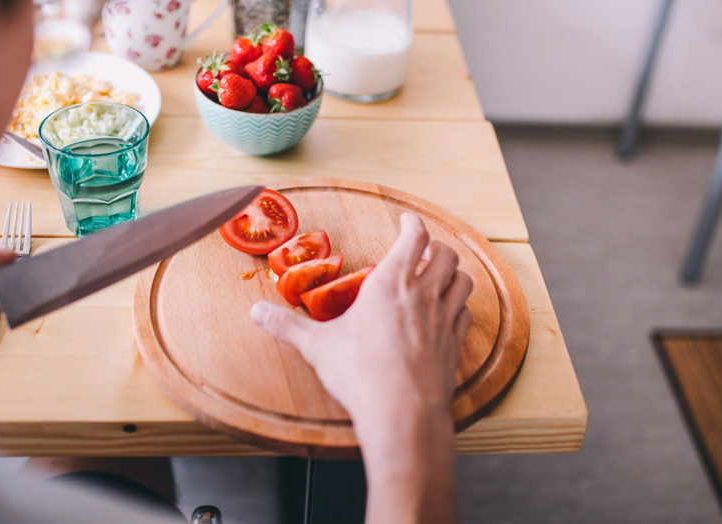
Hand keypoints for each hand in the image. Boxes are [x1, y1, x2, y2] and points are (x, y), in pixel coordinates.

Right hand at [251, 213, 470, 523]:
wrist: (402, 412)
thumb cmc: (362, 374)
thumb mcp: (317, 347)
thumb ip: (287, 325)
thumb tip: (257, 312)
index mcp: (391, 284)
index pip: (414, 237)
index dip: (412, 224)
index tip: (406, 221)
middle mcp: (423, 295)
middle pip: (446, 254)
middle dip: (436, 247)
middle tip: (423, 250)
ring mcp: (443, 320)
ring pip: (462, 281)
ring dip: (453, 273)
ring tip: (440, 276)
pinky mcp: (454, 345)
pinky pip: (464, 315)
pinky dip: (458, 307)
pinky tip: (447, 314)